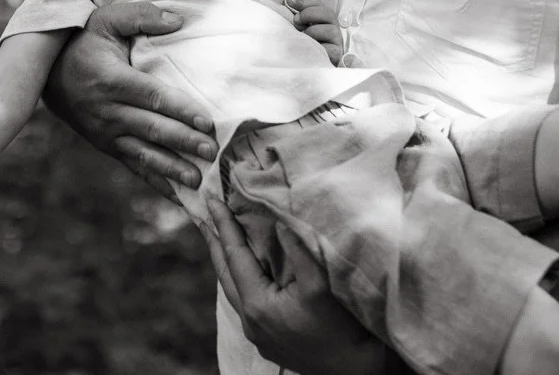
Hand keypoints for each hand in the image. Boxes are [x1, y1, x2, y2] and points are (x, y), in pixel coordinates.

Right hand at [41, 1, 217, 197]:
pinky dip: (155, 181)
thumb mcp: (107, 19)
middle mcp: (108, 111)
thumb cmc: (83, 41)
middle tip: (213, 152)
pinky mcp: (105, 145)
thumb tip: (178, 20)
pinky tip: (177, 195)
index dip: (181, 110)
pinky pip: (132, 166)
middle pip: (153, 129)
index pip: (153, 97)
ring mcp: (106, 133)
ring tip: (199, 180)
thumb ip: (142, 17)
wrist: (44, 73)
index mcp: (112, 80)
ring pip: (144, 154)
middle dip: (184, 142)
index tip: (207, 121)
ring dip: (172, 168)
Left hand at [200, 198, 387, 374]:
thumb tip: (280, 222)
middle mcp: (249, 321)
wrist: (354, 369)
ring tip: (218, 238)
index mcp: (257, 304)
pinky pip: (243, 303)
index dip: (223, 225)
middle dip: (214, 242)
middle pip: (224, 273)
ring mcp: (255, 334)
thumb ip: (298, 251)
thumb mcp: (320, 285)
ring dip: (225, 262)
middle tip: (204, 214)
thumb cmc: (340, 328)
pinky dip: (239, 280)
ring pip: (232, 290)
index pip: (235, 255)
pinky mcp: (265, 341)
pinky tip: (243, 272)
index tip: (212, 200)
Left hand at [290, 0, 342, 63]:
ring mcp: (336, 41)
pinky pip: (331, 48)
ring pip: (331, 30)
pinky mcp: (337, 54)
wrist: (306, 66)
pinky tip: (310, 48)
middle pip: (328, 13)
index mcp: (322, 18)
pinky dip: (319, 47)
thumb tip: (290, 0)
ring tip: (304, 38)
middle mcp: (332, 27)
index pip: (318, 3)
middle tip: (297, 21)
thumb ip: (297, 12)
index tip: (290, 4)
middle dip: (309, 14)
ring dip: (313, 32)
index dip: (305, 2)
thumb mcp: (299, 27)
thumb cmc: (302, 44)